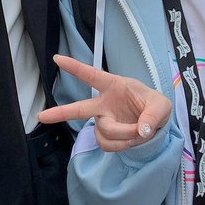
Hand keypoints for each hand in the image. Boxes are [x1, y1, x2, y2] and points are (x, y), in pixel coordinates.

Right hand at [38, 54, 171, 151]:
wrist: (157, 125)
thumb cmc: (155, 107)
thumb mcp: (162, 105)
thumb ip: (154, 114)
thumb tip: (142, 130)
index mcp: (115, 86)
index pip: (92, 75)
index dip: (75, 67)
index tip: (57, 59)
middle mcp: (104, 104)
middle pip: (79, 108)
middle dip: (60, 113)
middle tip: (42, 116)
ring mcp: (103, 121)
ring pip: (104, 132)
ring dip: (124, 136)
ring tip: (140, 133)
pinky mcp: (106, 137)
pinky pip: (108, 145)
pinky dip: (123, 145)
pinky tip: (132, 140)